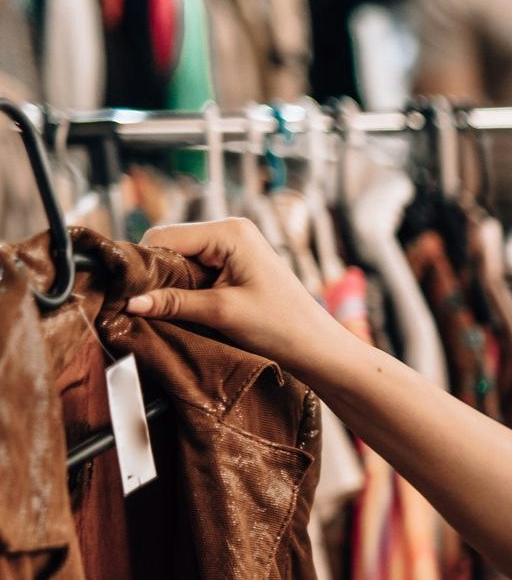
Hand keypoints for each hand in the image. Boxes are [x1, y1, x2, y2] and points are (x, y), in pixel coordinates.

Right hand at [126, 218, 350, 378]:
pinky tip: (178, 309)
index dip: (142, 264)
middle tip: (138, 305)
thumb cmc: (282, 327)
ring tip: (160, 310)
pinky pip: (195, 272)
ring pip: (179, 260)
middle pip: (169, 246)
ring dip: (168, 285)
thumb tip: (130, 302)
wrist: (318, 348)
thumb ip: (174, 303)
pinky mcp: (234, 266)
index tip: (124, 293)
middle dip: (154, 275)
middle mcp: (230, 231)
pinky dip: (184, 290)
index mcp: (230, 231)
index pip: (164, 237)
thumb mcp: (222, 313)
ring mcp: (233, 248)